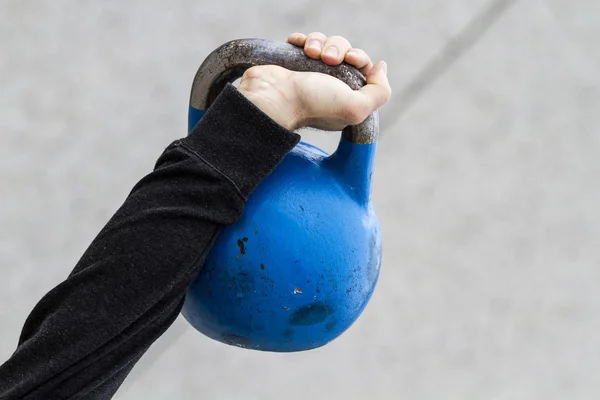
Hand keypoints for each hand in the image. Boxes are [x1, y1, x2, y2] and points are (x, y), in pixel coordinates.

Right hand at [238, 32, 390, 130]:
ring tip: (311, 52)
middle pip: (345, 52)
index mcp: (346, 98)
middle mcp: (329, 85)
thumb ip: (379, 92)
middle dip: (338, 48)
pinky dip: (302, 39)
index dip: (359, 59)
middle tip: (328, 59)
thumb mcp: (356, 107)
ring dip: (320, 42)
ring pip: (326, 44)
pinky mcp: (292, 63)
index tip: (350, 59)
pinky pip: (303, 42)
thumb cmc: (313, 104)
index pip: (363, 69)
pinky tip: (297, 44)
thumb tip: (381, 68)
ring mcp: (310, 73)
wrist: (273, 97)